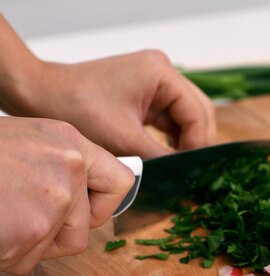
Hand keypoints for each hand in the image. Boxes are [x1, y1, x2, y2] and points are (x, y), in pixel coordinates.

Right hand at [0, 117, 134, 274]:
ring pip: (55, 248)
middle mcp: (69, 165)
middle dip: (53, 235)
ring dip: (25, 245)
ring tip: (0, 215)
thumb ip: (56, 166)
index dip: (102, 205)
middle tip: (16, 215)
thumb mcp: (21, 144)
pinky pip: (25, 261)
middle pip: (85, 228)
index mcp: (68, 140)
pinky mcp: (32, 229)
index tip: (81, 211)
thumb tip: (81, 198)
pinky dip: (3, 254)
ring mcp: (53, 198)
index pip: (120, 181)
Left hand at [13, 50, 215, 158]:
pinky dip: (173, 139)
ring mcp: (156, 83)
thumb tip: (185, 179)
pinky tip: (170, 158)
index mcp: (161, 72)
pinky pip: (171, 119)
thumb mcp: (124, 139)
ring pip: (188, 117)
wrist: (41, 94)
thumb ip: (161, 158)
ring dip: (186, 142)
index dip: (199, 144)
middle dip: (197, 142)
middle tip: (193, 172)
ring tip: (182, 169)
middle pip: (199, 112)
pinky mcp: (147, 95)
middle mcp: (163, 72)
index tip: (193, 171)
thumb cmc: (76, 107)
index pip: (198, 112)